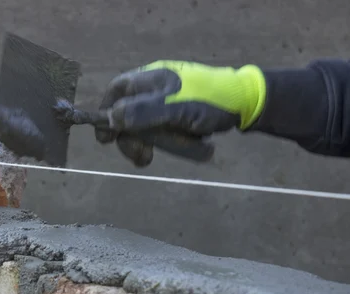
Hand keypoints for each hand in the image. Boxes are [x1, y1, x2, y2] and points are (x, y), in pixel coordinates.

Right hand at [95, 61, 266, 165]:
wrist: (243, 102)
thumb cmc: (208, 101)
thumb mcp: (175, 108)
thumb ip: (143, 113)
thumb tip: (110, 119)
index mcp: (147, 80)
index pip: (115, 94)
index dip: (106, 116)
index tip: (106, 140)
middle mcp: (152, 89)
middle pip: (127, 115)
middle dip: (132, 139)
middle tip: (143, 158)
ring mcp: (165, 102)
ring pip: (145, 127)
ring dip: (153, 143)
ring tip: (160, 157)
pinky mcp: (177, 114)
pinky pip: (163, 130)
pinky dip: (169, 141)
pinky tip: (180, 146)